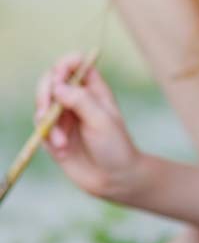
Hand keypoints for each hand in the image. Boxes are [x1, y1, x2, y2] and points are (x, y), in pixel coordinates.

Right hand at [35, 53, 142, 199]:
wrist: (113, 179)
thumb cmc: (115, 146)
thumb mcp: (102, 121)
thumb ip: (81, 101)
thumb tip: (57, 86)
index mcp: (94, 89)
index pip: (75, 64)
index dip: (65, 65)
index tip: (60, 76)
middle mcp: (77, 99)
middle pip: (51, 81)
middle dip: (44, 93)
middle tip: (47, 110)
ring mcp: (64, 116)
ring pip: (41, 104)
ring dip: (47, 122)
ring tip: (63, 142)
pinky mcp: (53, 134)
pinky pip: (40, 127)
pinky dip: (47, 137)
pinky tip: (62, 150)